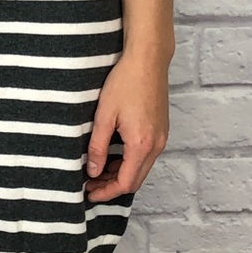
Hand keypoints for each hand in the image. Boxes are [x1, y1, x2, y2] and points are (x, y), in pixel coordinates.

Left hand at [84, 47, 170, 202]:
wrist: (148, 59)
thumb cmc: (125, 82)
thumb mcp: (104, 115)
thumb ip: (98, 146)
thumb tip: (92, 171)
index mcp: (141, 144)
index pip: (126, 183)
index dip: (106, 192)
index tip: (90, 192)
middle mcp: (156, 145)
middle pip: (136, 180)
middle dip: (112, 186)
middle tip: (91, 184)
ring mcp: (161, 137)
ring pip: (142, 168)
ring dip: (121, 174)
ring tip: (98, 170)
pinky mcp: (161, 129)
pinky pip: (146, 155)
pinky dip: (130, 162)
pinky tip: (114, 156)